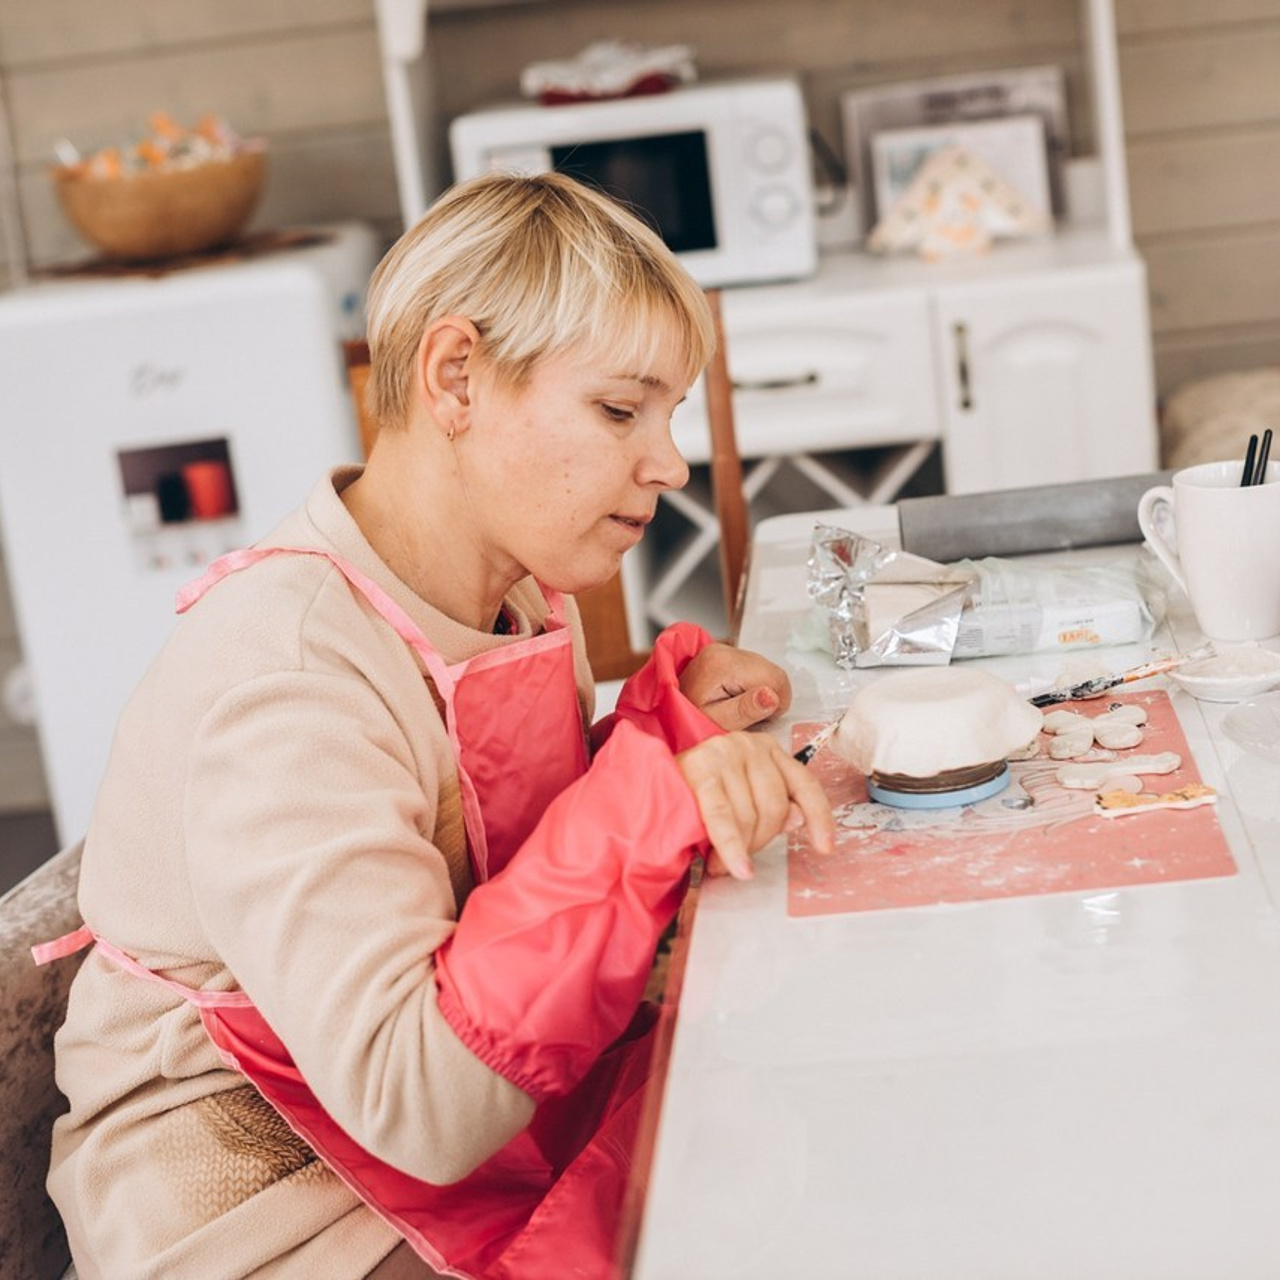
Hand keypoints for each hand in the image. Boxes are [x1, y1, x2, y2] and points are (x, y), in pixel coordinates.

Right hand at [676, 731, 834, 879]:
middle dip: (761, 841)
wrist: (650, 782)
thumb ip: (774, 807)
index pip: (805, 784)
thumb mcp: (744, 797)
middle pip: (776, 805)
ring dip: (740, 849)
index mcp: (769, 750)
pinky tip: (735, 867)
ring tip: (720, 863)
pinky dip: (732, 847)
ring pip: (750, 815)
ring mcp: (724, 754)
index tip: (826, 847)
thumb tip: (798, 820)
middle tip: (742, 860)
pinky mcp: (700, 769)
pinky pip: (724, 818)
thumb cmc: (700, 792)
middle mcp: (749, 746)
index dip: (819, 818)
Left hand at [679, 643, 791, 730]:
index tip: (757, 716)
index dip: (774, 702)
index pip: (775, 678)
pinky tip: (734, 697)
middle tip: (744, 713)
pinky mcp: (721, 654)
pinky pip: (752, 668)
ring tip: (735, 706)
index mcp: (722, 664)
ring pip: (764, 669)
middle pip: (771, 671)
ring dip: (758, 690)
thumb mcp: (720, 723)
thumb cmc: (690, 721)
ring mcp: (720, 650)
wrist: (667, 716)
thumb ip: (746, 709)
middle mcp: (721, 650)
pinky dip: (749, 685)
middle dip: (766, 695)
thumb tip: (771, 696)